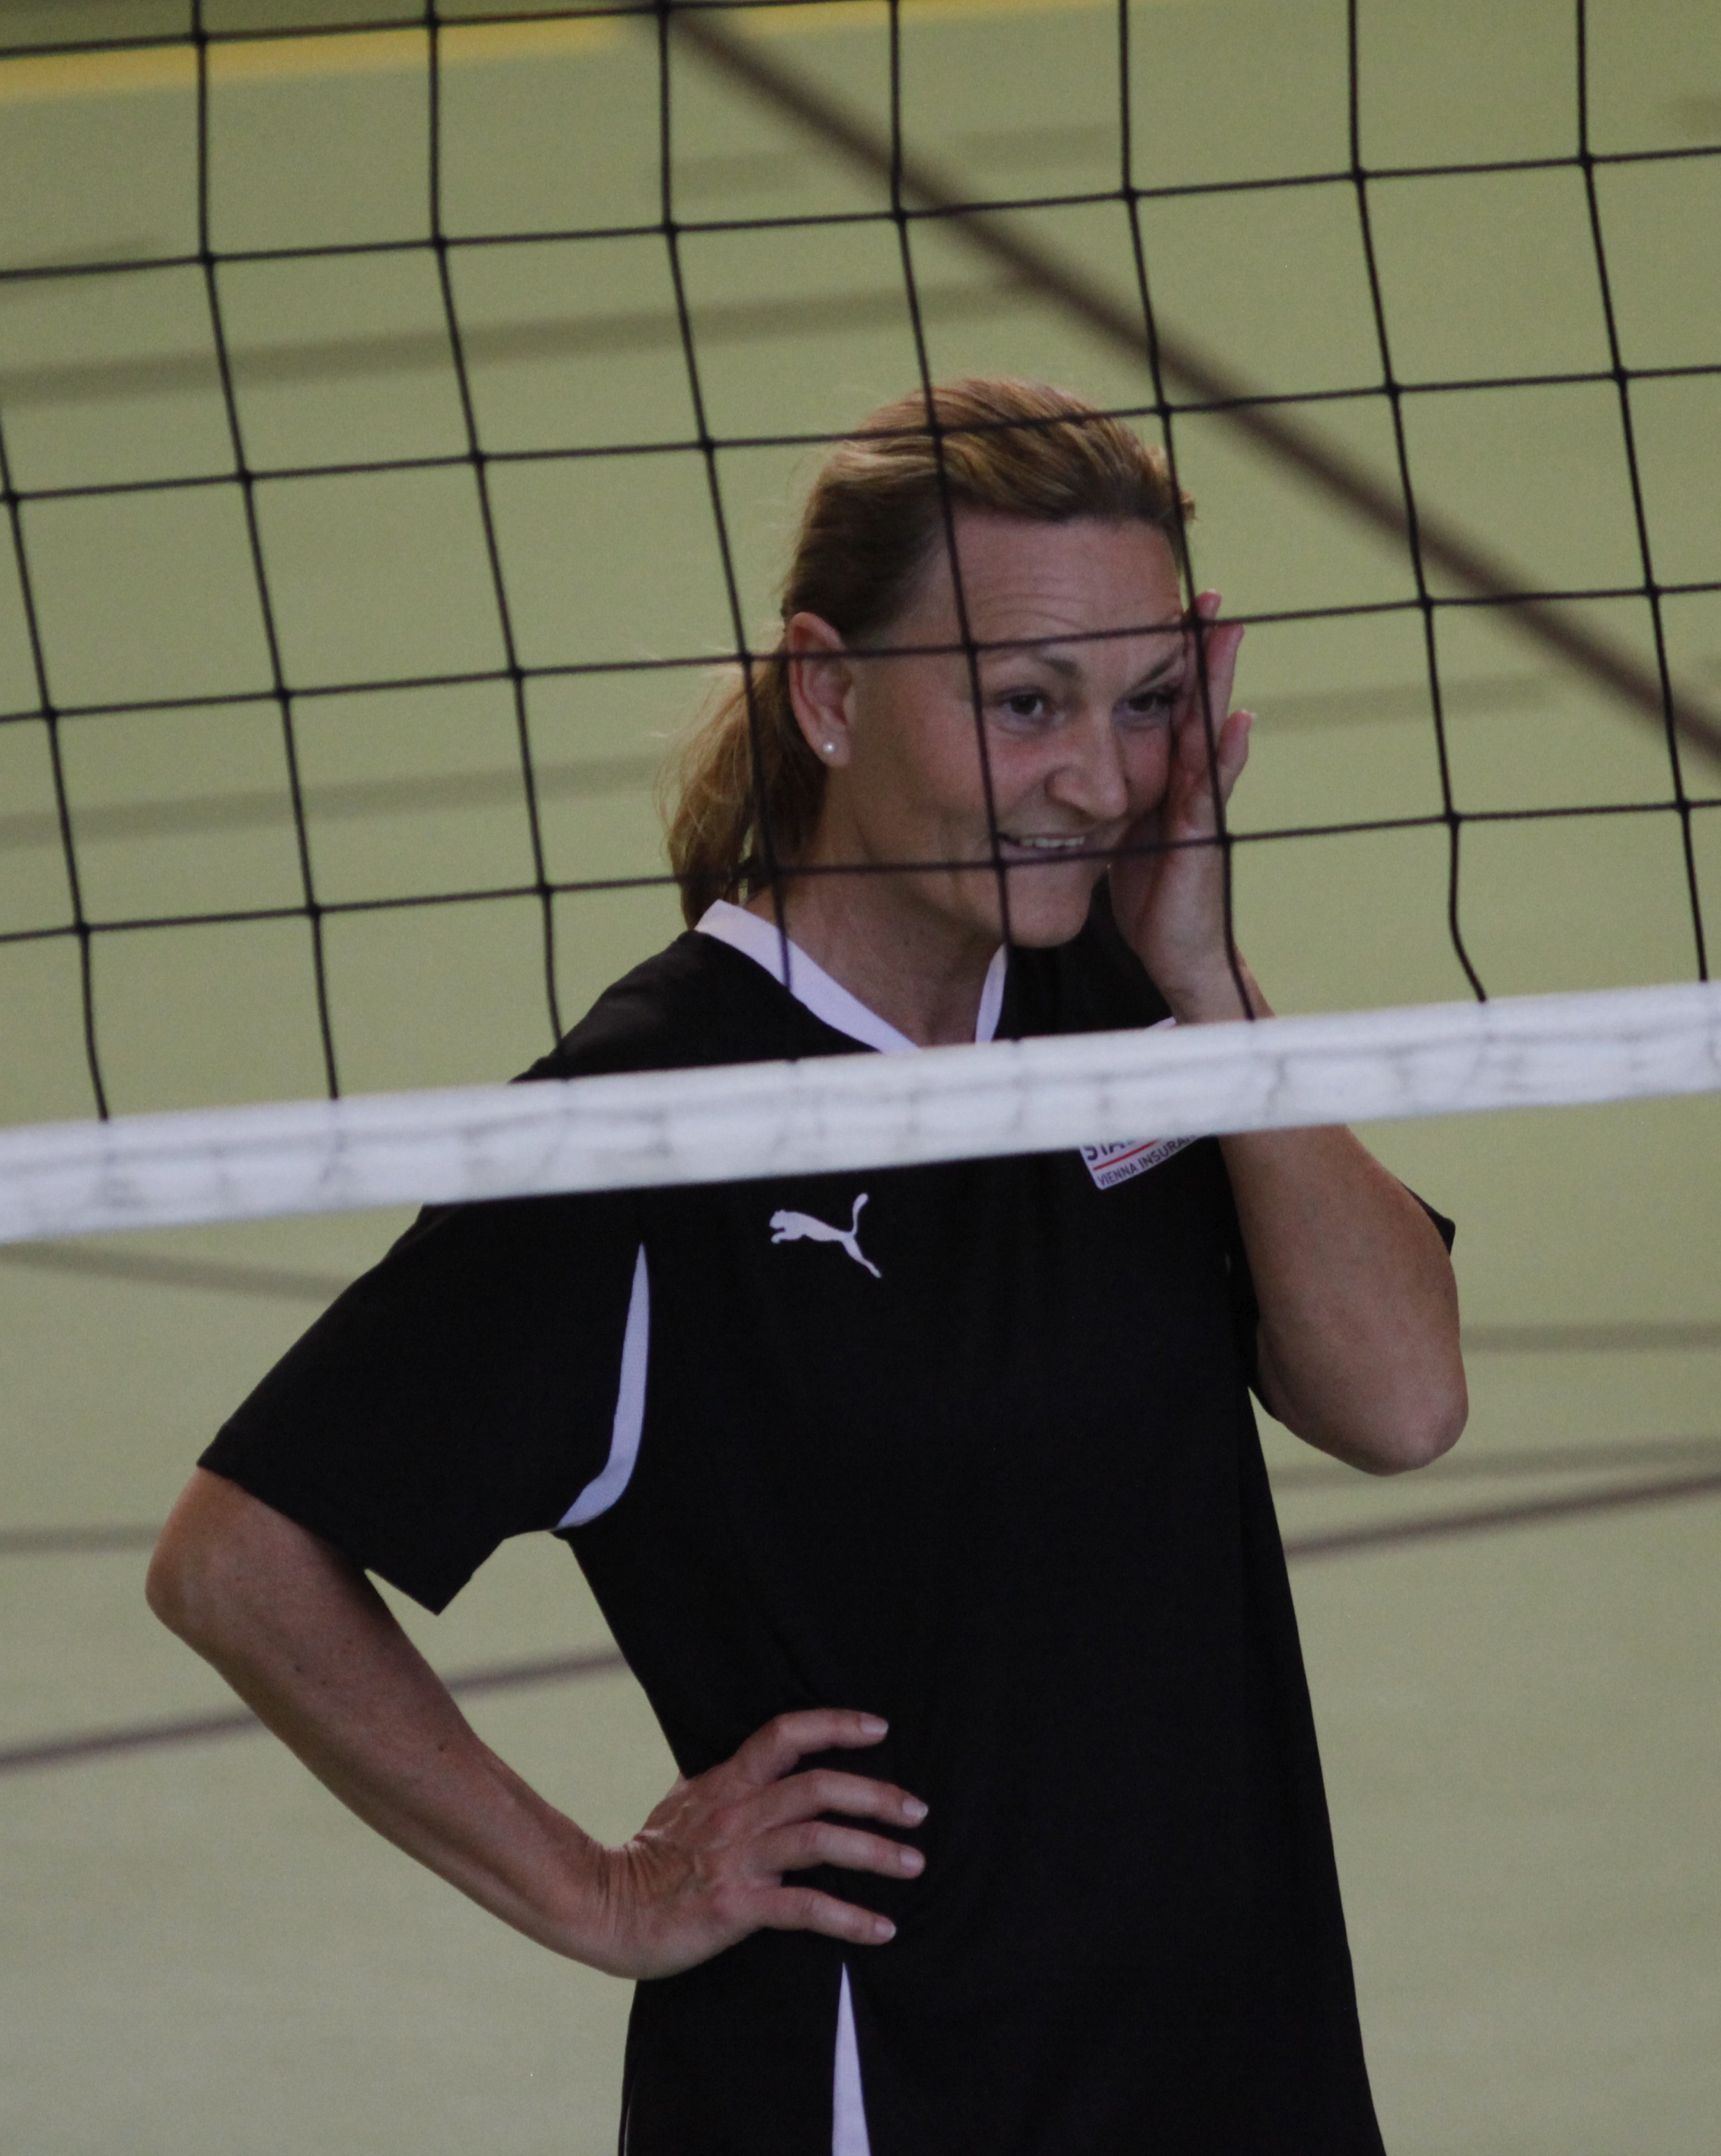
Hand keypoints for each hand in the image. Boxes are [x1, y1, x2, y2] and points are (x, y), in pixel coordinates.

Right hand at [588, 1708, 926, 1978]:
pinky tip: (881, 1928)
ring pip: (817, 1841)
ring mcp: (736, 1860)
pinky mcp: (734, 1907)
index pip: (784, 1734)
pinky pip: (803, 1908)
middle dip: (875, 1796)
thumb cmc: (649, 1858)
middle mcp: (736, 1813)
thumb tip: (766, 1762)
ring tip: (913, 1864)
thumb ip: (727, 1781)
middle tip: (918, 1811)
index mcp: (726, 1782)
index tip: (879, 1728)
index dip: (834, 1724)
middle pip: (817, 1788)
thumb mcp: (684, 1801)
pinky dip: (848, 1917)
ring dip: (874, 1852)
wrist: (604, 1909)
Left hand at [1109, 590, 1254, 1019]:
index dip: (1171, 660)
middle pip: (1197, 704)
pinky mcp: (1201, 838)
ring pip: (1210, 733)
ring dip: (1220, 684)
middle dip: (1204, 652)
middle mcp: (1188, 783)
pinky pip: (1211, 790)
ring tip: (1228, 634)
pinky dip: (1227, 755)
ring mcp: (1200, 807)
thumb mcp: (1116, 830)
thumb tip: (1067, 765)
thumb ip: (1105, 792)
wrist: (1172, 952)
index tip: (1169, 608)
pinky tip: (1237, 723)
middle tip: (1209, 597)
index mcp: (1162, 776)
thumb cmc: (1146, 891)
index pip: (1169, 705)